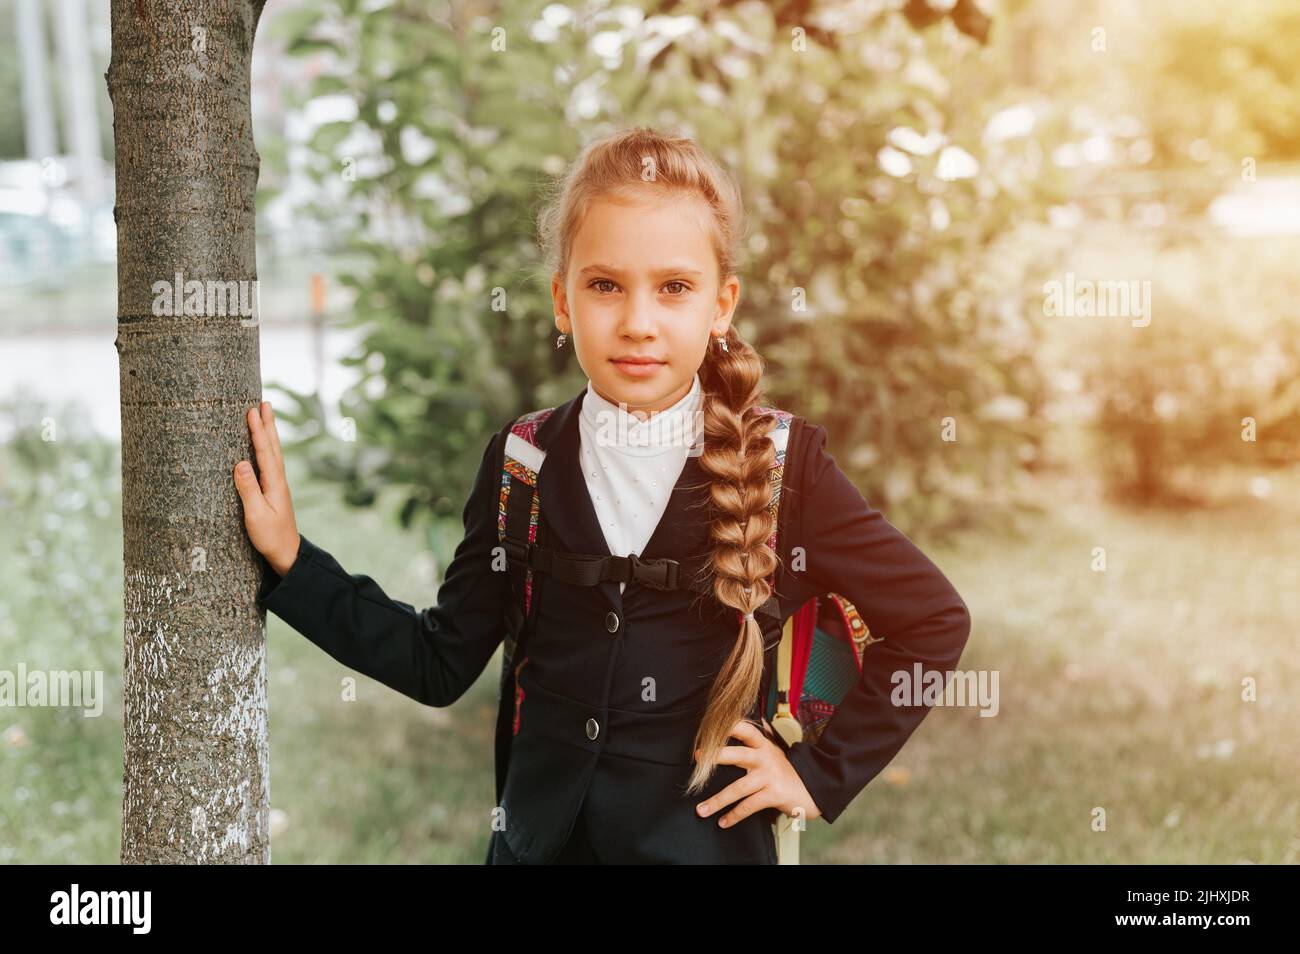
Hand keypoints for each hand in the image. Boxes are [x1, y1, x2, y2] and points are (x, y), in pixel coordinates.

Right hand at [232, 401, 299, 576]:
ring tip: (265, 414)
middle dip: (268, 423)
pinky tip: (264, 444)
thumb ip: (248, 490)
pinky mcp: (274, 489)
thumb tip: (240, 464)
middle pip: (272, 446)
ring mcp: (278, 484)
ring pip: (273, 451)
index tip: (252, 410)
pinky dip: (267, 446)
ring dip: (269, 432)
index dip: (258, 431)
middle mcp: (278, 480)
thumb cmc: (270, 536)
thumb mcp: (256, 516)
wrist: (287, 552)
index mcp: (274, 483)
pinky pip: (270, 461)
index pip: (264, 452)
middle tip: (264, 402)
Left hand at [694, 718, 821, 828]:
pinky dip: (734, 815)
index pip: (745, 729)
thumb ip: (762, 736)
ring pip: (738, 788)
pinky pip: (748, 806)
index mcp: (763, 745)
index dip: (729, 726)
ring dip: (717, 800)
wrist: (813, 788)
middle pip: (737, 754)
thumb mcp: (774, 750)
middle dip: (716, 756)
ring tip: (701, 809)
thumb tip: (756, 718)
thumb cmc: (787, 770)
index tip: (710, 727)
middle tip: (697, 758)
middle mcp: (765, 757)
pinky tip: (723, 821)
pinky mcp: (773, 795)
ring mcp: (769, 776)